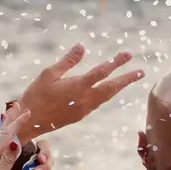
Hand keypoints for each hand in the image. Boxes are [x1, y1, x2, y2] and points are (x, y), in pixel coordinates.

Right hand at [13, 45, 143, 138]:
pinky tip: (109, 90)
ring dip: (119, 87)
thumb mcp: (48, 74)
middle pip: (111, 88)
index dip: (116, 62)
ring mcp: (84, 109)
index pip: (102, 72)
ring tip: (130, 78)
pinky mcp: (80, 115)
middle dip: (127, 79)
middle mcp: (85, 99)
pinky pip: (98, 103)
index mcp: (77, 87)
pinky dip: (107, 95)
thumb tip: (83, 46)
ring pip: (107, 97)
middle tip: (141, 71)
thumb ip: (68, 61)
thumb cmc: (35, 95)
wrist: (28, 122)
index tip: (129, 54)